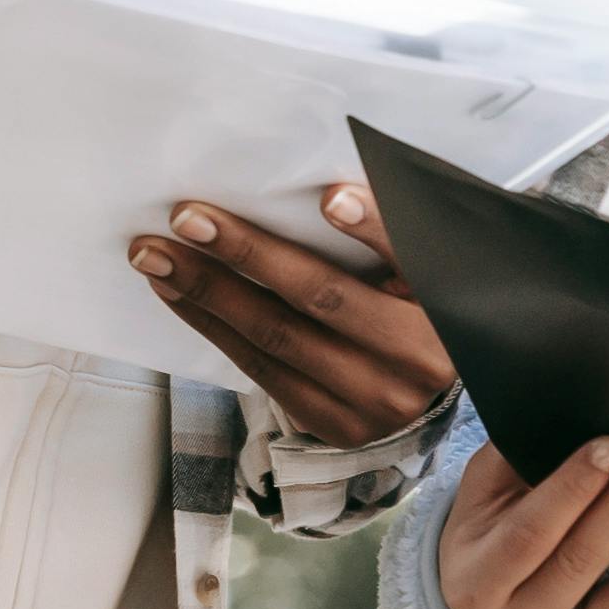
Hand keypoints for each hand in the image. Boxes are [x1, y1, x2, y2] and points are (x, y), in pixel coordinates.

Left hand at [130, 184, 458, 442]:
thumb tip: (329, 184)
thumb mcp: (432, 259)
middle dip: (246, 254)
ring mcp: (375, 400)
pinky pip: (262, 371)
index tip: (330, 198)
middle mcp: (417, 358)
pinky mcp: (335, 423)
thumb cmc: (426, 300)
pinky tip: (178, 294)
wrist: (442, 383)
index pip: (410, 258)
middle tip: (187, 217)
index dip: (373, 228)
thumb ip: (398, 227)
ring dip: (209, 293)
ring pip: (278, 339)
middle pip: (322, 297)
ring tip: (157, 256)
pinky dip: (213, 328)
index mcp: (450, 306)